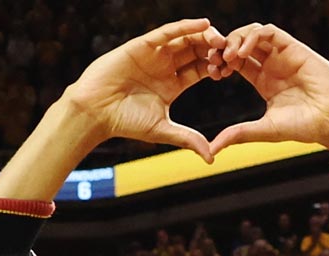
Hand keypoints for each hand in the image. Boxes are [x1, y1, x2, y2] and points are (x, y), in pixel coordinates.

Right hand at [63, 20, 224, 159]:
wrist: (96, 112)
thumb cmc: (125, 122)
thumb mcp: (163, 130)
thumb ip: (188, 139)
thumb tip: (212, 158)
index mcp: (173, 83)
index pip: (201, 69)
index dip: (217, 67)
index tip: (232, 70)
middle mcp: (165, 66)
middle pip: (197, 51)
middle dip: (215, 50)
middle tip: (232, 52)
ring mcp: (154, 54)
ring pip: (185, 39)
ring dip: (204, 37)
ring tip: (221, 39)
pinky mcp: (142, 44)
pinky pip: (168, 32)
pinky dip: (186, 26)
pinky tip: (204, 24)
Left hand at [211, 23, 328, 155]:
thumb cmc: (305, 127)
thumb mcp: (264, 129)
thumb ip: (238, 134)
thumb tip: (212, 149)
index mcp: (263, 81)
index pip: (236, 62)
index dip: (221, 62)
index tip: (212, 72)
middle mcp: (272, 65)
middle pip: (241, 44)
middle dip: (224, 48)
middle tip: (215, 60)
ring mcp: (283, 55)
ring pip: (253, 33)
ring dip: (236, 39)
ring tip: (229, 56)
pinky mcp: (295, 48)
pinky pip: (270, 32)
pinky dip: (253, 36)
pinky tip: (244, 52)